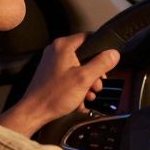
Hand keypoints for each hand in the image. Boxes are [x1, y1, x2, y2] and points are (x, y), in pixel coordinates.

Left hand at [0, 33, 119, 137]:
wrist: (34, 112)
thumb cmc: (54, 95)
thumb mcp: (84, 78)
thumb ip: (101, 64)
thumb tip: (114, 54)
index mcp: (63, 46)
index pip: (89, 37)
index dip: (100, 50)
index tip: (106, 62)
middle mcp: (56, 51)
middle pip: (85, 55)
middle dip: (94, 72)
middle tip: (97, 84)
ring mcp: (52, 63)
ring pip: (78, 67)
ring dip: (87, 81)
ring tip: (88, 94)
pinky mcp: (51, 74)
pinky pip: (70, 76)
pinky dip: (77, 86)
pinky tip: (80, 98)